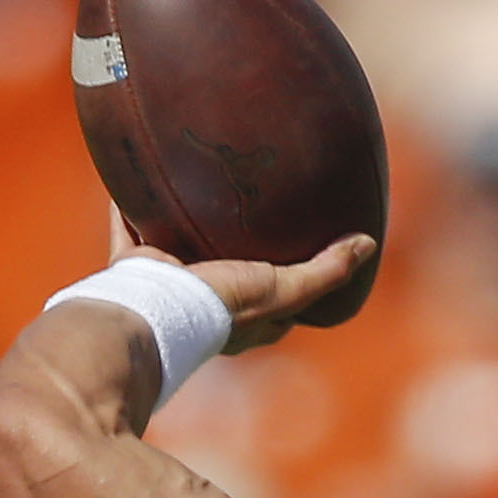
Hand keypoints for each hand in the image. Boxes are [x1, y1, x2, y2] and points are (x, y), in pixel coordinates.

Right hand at [108, 207, 375, 354]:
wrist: (152, 314)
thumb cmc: (221, 308)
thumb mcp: (283, 290)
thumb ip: (324, 271)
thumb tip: (368, 243)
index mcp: (241, 320)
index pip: (277, 301)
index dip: (293, 280)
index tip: (304, 249)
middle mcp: (203, 305)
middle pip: (225, 272)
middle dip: (233, 248)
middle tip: (245, 208)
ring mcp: (164, 287)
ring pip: (177, 249)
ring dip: (182, 223)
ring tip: (192, 185)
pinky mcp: (132, 268)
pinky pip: (129, 228)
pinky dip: (129, 207)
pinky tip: (133, 178)